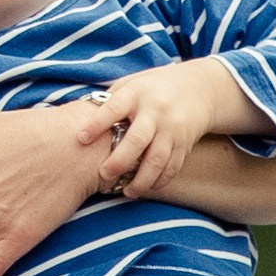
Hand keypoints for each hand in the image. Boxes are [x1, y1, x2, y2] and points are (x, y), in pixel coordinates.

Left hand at [92, 59, 255, 203]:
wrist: (199, 88)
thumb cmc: (152, 88)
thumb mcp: (132, 83)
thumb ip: (110, 100)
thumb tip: (76, 117)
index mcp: (137, 94)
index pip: (114, 109)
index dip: (96, 124)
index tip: (80, 138)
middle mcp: (155, 111)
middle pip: (137, 140)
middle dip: (119, 161)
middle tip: (104, 174)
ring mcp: (172, 128)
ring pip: (157, 159)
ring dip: (142, 179)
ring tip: (127, 192)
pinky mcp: (185, 143)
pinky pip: (172, 166)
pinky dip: (160, 180)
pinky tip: (146, 188)